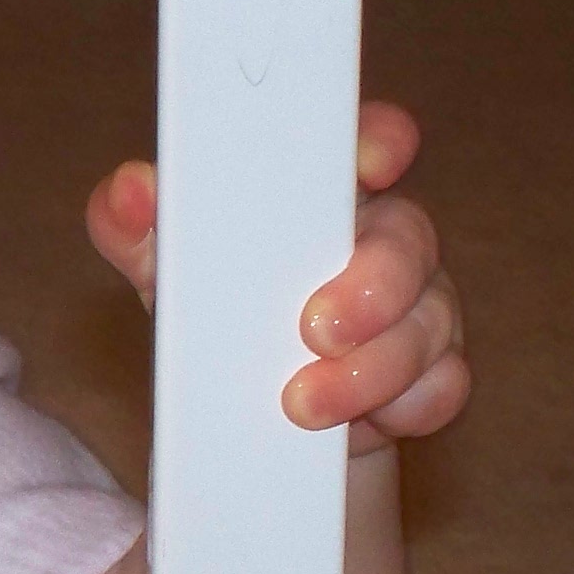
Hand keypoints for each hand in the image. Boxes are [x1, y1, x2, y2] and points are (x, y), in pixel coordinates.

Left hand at [84, 100, 469, 454]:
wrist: (245, 432)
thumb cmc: (216, 321)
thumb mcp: (167, 274)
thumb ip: (137, 227)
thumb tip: (132, 189)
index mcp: (326, 198)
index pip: (370, 143)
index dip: (381, 141)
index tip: (371, 163)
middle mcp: (385, 244)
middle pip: (410, 239)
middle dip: (372, 286)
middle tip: (314, 330)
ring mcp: (417, 310)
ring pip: (429, 321)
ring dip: (370, 368)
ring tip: (301, 405)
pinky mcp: (427, 380)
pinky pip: (442, 388)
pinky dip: (401, 409)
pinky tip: (355, 429)